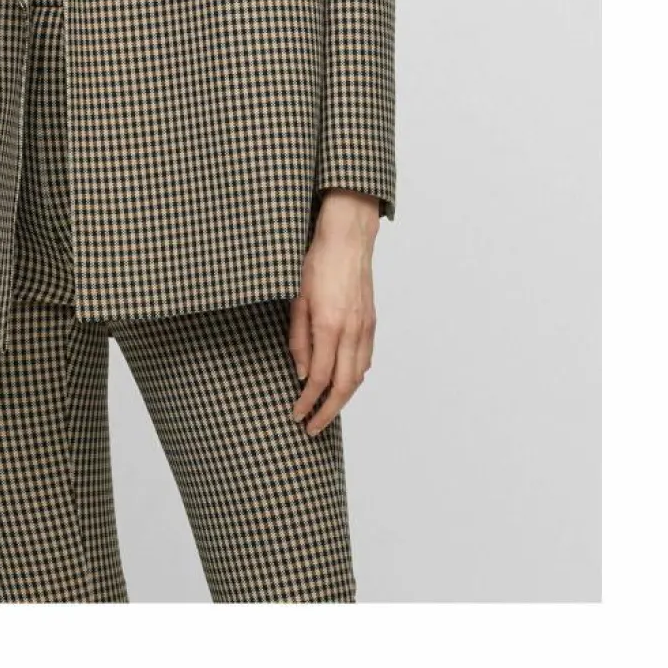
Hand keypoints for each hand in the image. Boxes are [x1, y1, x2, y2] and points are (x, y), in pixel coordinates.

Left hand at [287, 190, 378, 435]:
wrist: (348, 239)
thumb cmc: (317, 263)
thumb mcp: (297, 299)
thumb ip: (299, 339)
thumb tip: (303, 374)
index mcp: (330, 326)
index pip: (320, 378)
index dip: (307, 402)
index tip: (296, 415)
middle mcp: (352, 331)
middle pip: (344, 386)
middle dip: (328, 412)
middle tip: (312, 428)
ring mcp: (366, 328)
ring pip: (358, 376)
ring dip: (343, 399)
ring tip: (325, 411)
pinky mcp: (372, 322)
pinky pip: (366, 360)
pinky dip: (354, 379)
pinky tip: (343, 383)